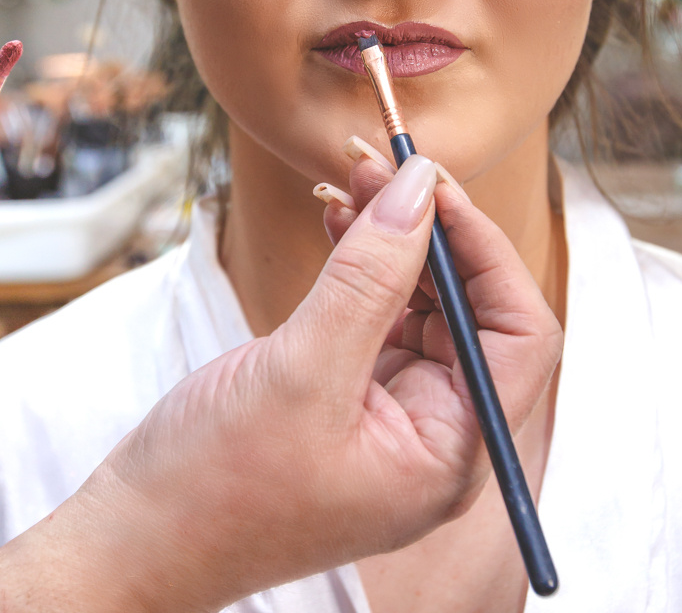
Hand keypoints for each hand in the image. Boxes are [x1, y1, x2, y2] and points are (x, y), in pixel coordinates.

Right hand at [0, 150, 561, 612]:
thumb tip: (421, 188)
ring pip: (422, 301)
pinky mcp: (351, 392)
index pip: (520, 336)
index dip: (488, 252)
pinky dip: (363, 262)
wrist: (137, 537)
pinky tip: (339, 220)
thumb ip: (370, 275)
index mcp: (451, 453)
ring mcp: (394, 413)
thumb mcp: (302, 370)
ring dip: (395, 237)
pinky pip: (378, 311)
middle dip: (434, 232)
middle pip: (471, 309)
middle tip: (387, 166)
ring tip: (356, 179)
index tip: (437, 189)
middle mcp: (437, 434)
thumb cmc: (216, 486)